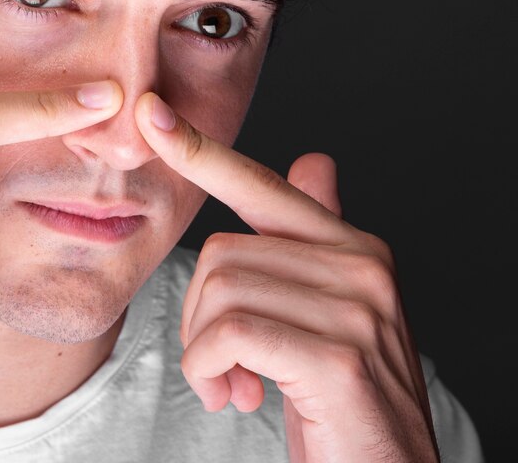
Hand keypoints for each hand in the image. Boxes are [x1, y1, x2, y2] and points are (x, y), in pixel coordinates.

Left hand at [134, 93, 437, 462]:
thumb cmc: (347, 401)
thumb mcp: (331, 314)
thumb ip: (317, 239)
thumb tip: (313, 163)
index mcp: (355, 249)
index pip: (263, 187)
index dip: (202, 152)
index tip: (154, 116)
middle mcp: (363, 267)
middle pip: (221, 254)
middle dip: (200, 317)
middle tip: (224, 366)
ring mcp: (357, 309)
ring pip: (219, 293)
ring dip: (204, 352)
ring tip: (235, 386)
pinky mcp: (339, 357)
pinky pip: (229, 335)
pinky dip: (210, 371)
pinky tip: (234, 397)